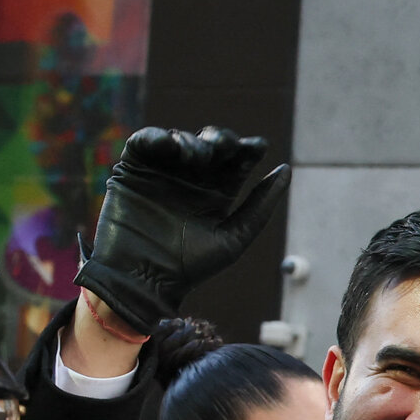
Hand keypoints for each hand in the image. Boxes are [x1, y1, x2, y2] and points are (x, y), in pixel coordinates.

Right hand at [74, 126, 290, 334]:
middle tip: (223, 148)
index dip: (249, 149)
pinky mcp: (133, 169)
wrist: (142, 281)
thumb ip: (259, 207)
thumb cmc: (189, 268)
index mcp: (217, 193)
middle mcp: (191, 178)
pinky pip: (144, 142)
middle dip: (221, 141)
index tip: (258, 148)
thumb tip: (286, 170)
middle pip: (211, 144)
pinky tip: (169, 145)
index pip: (237, 161)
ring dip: (192, 142)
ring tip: (196, 157)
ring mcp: (163, 171)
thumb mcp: (233, 239)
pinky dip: (156, 137)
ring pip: (181, 139)